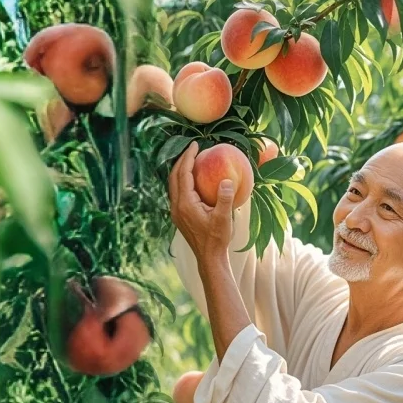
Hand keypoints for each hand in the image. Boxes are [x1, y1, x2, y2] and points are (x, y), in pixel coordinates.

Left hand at [168, 142, 236, 268]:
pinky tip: (194, 179)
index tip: (194, 144)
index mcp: (185, 204)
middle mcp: (176, 206)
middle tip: (192, 148)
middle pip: (173, 176)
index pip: (183, 174)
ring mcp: (176, 211)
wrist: (209, 258)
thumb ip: (225, 198)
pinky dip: (183, 181)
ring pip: (173, 184)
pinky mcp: (179, 216)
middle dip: (181, 160)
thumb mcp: (224, 218)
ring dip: (180, 170)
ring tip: (191, 160)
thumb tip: (228, 180)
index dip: (187, 157)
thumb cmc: (217, 239)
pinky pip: (178, 192)